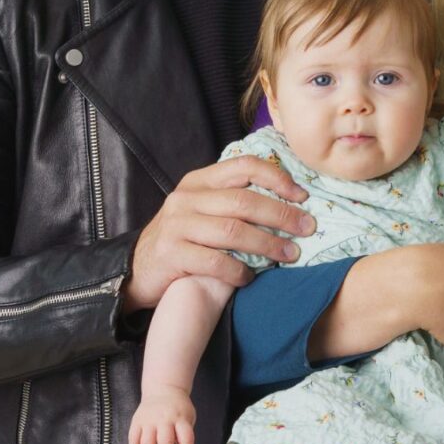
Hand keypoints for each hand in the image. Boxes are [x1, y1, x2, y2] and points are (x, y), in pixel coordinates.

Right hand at [123, 155, 313, 311]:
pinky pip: (214, 261)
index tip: (302, 196)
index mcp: (198, 181)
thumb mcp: (201, 211)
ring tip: (290, 255)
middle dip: (281, 215)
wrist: (137, 269)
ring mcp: (176, 225)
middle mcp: (185, 198)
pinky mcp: (171, 253)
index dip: (277, 178)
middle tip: (307, 228)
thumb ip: (232, 202)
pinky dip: (238, 271)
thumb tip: (289, 203)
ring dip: (267, 244)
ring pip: (232, 230)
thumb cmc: (182, 241)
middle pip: (242, 201)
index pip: (243, 166)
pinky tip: (250, 278)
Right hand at [127, 390, 196, 443]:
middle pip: (165, 442)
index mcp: (180, 418)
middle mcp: (164, 419)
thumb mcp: (188, 419)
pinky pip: (133, 438)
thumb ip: (186, 437)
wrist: (163, 388)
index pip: (186, 437)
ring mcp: (149, 419)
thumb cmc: (179, 409)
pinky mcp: (137, 420)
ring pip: (146, 443)